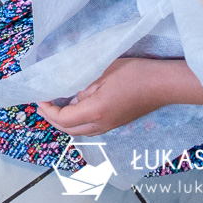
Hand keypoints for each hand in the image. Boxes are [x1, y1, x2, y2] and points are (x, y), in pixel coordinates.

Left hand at [36, 58, 202, 136]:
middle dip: (51, 118)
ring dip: (64, 121)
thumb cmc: (134, 74)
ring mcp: (110, 126)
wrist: (163, 84)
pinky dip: (76, 119)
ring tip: (54, 105)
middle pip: (68, 130)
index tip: (39, 96)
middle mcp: (101, 124)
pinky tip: (74, 105)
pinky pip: (90, 127)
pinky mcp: (116, 123)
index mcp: (95, 112)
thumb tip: (70, 94)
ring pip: (79, 131)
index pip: (63, 119)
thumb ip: (82, 85)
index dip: (47, 109)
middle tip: (42, 103)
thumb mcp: (101, 72)